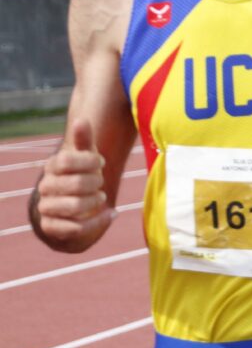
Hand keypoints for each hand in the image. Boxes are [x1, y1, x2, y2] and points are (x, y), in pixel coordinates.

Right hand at [33, 120, 115, 251]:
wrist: (72, 209)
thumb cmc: (82, 176)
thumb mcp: (87, 158)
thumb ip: (84, 141)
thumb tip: (82, 120)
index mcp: (52, 166)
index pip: (67, 159)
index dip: (90, 161)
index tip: (101, 162)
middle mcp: (45, 187)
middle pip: (75, 184)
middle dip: (96, 183)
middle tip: (100, 183)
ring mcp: (46, 208)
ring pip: (75, 206)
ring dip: (94, 202)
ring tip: (101, 197)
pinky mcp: (51, 228)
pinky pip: (76, 228)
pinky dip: (98, 222)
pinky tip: (110, 214)